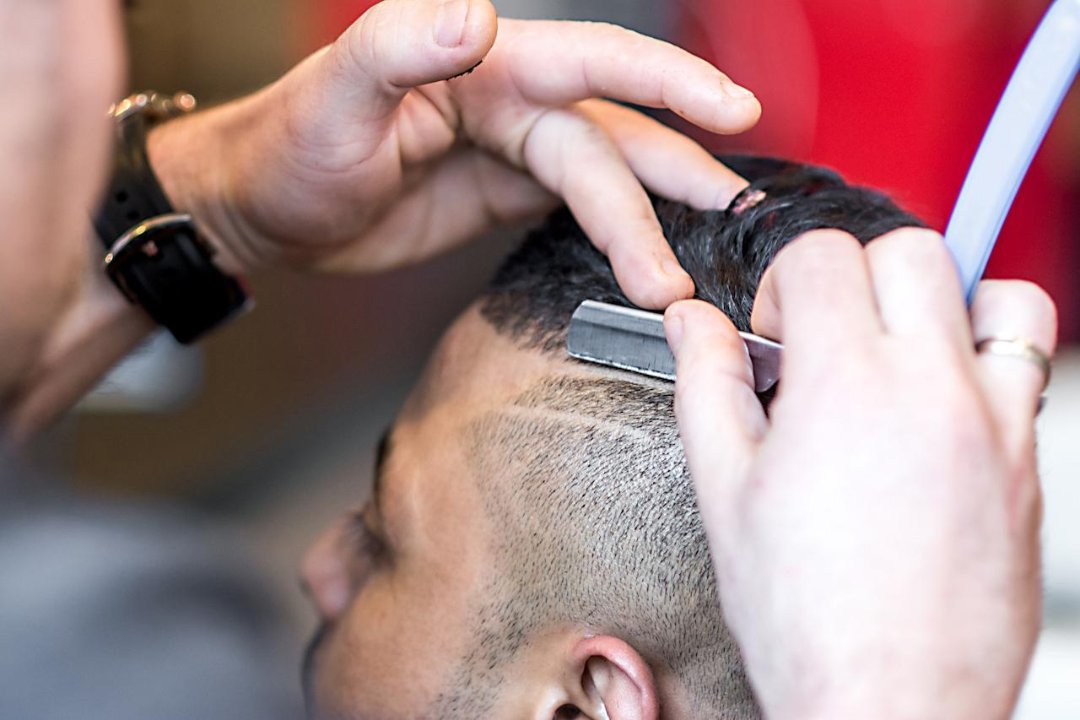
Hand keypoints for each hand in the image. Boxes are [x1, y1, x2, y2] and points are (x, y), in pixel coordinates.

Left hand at [150, 0, 759, 308]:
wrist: (263, 209)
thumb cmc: (285, 147)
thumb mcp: (332, 96)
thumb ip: (398, 48)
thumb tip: (474, 14)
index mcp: (482, 65)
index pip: (592, 65)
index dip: (667, 83)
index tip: (734, 110)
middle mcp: (510, 100)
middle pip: (610, 141)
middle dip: (665, 191)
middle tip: (721, 238)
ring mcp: (511, 152)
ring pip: (604, 181)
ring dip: (649, 226)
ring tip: (686, 280)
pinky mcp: (503, 196)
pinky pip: (578, 208)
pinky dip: (620, 232)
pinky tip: (652, 257)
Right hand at [664, 228, 1055, 718]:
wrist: (891, 703)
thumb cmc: (806, 616)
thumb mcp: (725, 491)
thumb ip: (706, 384)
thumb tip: (691, 323)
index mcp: (844, 386)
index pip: (823, 255)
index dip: (783, 284)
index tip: (775, 332)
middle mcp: (931, 388)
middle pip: (909, 250)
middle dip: (855, 275)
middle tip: (827, 338)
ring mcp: (994, 422)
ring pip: (995, 292)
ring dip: (942, 301)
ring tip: (899, 353)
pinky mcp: (1029, 462)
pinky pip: (1032, 365)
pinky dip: (991, 355)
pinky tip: (943, 402)